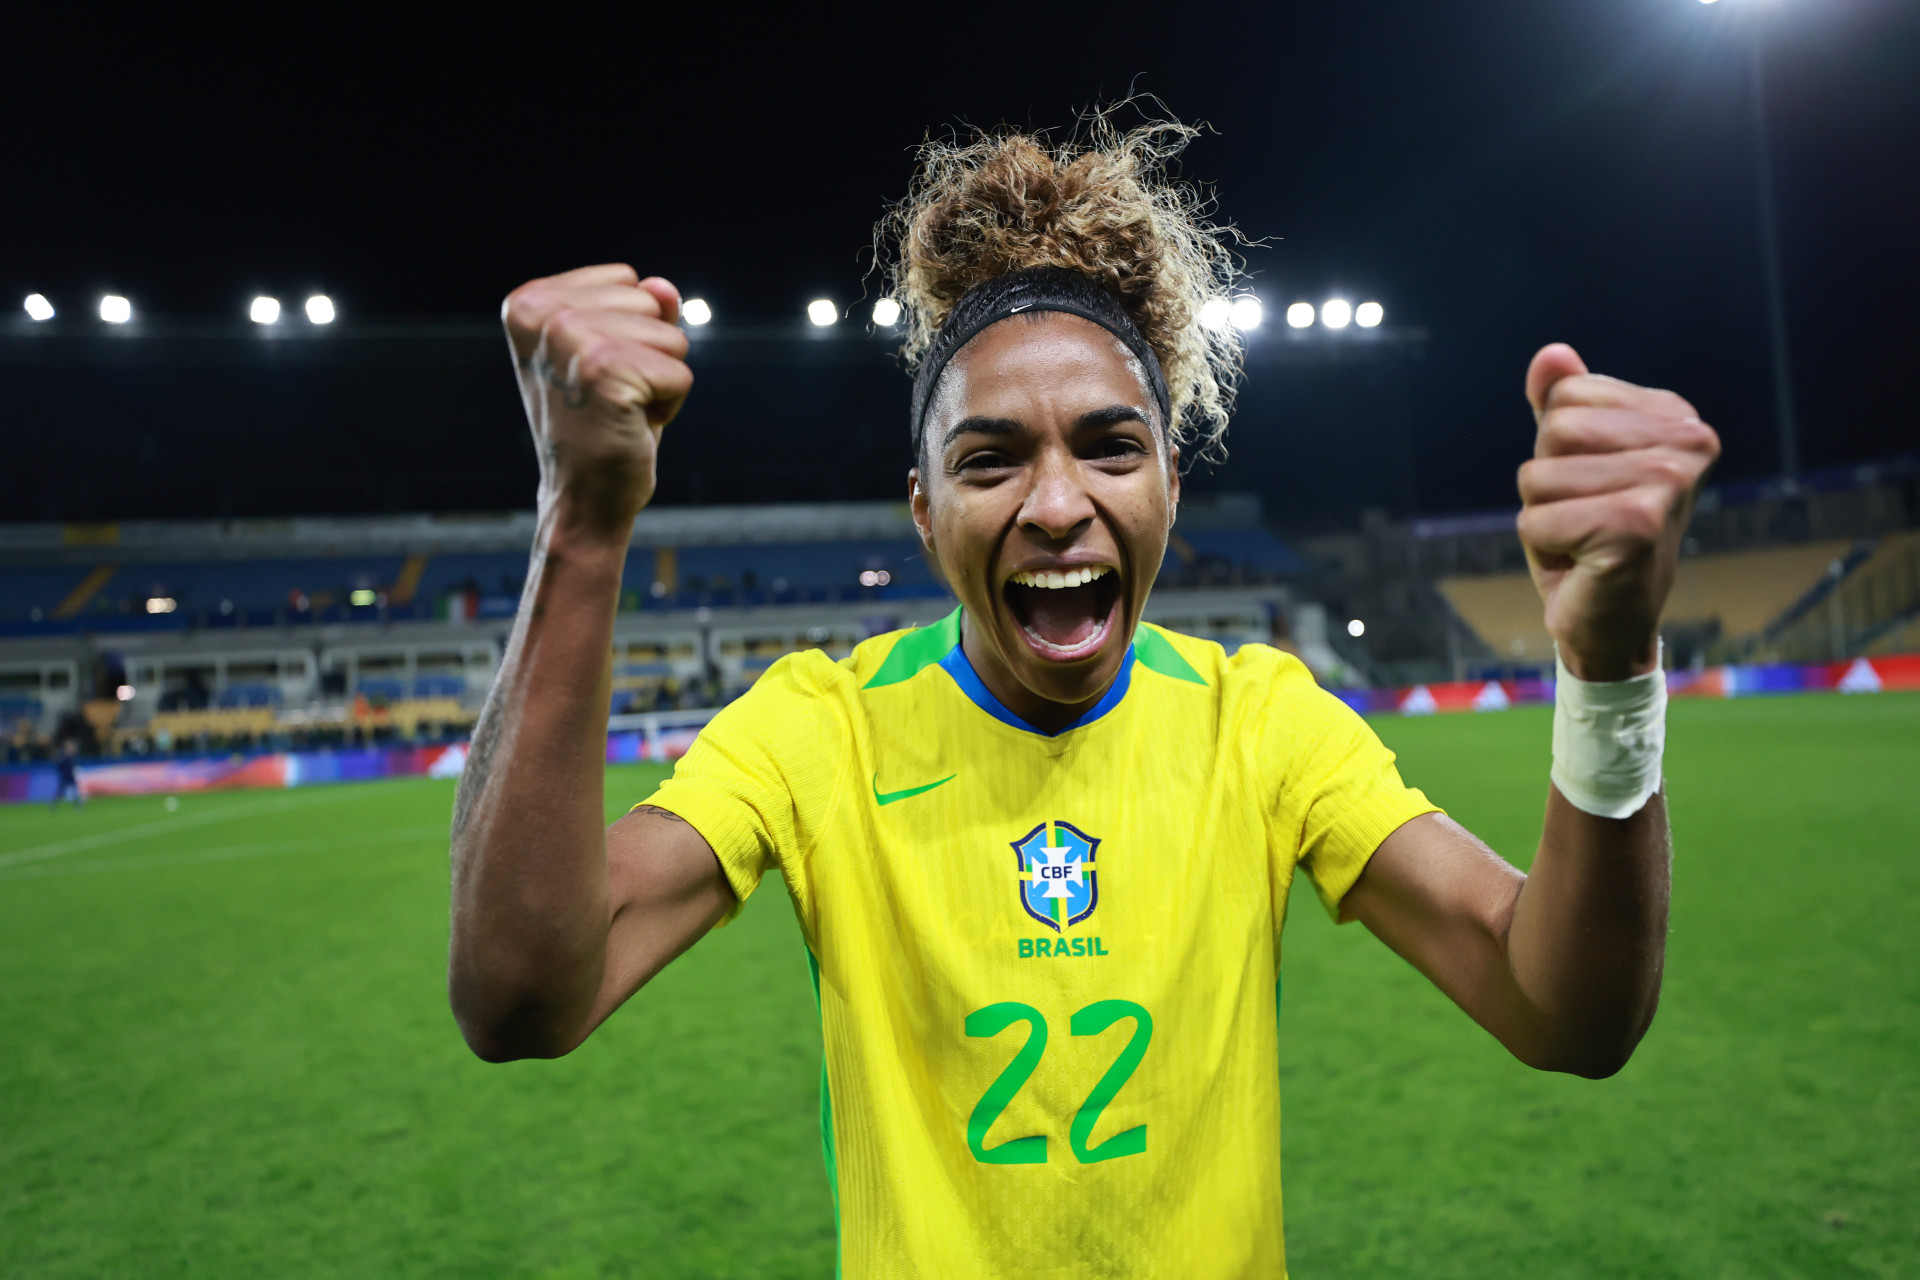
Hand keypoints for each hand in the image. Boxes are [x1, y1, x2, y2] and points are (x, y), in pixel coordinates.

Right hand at [502, 264, 691, 534]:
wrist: (581, 498)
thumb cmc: (599, 425)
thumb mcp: (616, 352)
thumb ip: (642, 309)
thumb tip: (663, 286)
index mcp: (529, 301)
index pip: (626, 279)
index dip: (630, 330)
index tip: (597, 373)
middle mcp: (541, 313)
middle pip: (650, 301)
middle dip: (648, 353)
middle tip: (610, 397)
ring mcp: (569, 337)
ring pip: (672, 336)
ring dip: (660, 380)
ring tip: (619, 410)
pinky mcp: (604, 370)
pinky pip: (680, 373)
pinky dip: (669, 406)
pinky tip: (630, 425)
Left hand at [1517, 344, 1719, 680]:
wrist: (1611, 621)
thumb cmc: (1589, 536)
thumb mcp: (1570, 461)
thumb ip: (1560, 404)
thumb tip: (1552, 354)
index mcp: (1675, 415)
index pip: (1566, 395)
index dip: (1557, 448)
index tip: (1592, 484)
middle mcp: (1686, 442)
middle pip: (1554, 429)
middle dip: (1546, 480)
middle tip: (1583, 516)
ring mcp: (1667, 483)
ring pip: (1537, 475)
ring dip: (1543, 515)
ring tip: (1583, 539)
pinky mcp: (1636, 527)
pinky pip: (1535, 521)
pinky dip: (1544, 547)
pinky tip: (1584, 562)